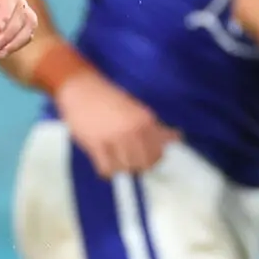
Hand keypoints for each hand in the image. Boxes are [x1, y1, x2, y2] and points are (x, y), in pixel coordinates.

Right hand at [54, 72, 174, 177]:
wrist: (81, 88)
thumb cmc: (110, 99)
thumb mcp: (137, 110)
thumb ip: (155, 127)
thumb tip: (178, 138)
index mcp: (145, 121)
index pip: (158, 152)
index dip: (153, 158)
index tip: (145, 157)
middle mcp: (132, 130)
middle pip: (144, 164)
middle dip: (138, 165)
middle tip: (129, 160)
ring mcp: (114, 138)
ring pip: (126, 168)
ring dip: (121, 167)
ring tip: (114, 159)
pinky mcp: (95, 144)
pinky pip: (106, 169)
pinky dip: (106, 170)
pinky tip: (103, 161)